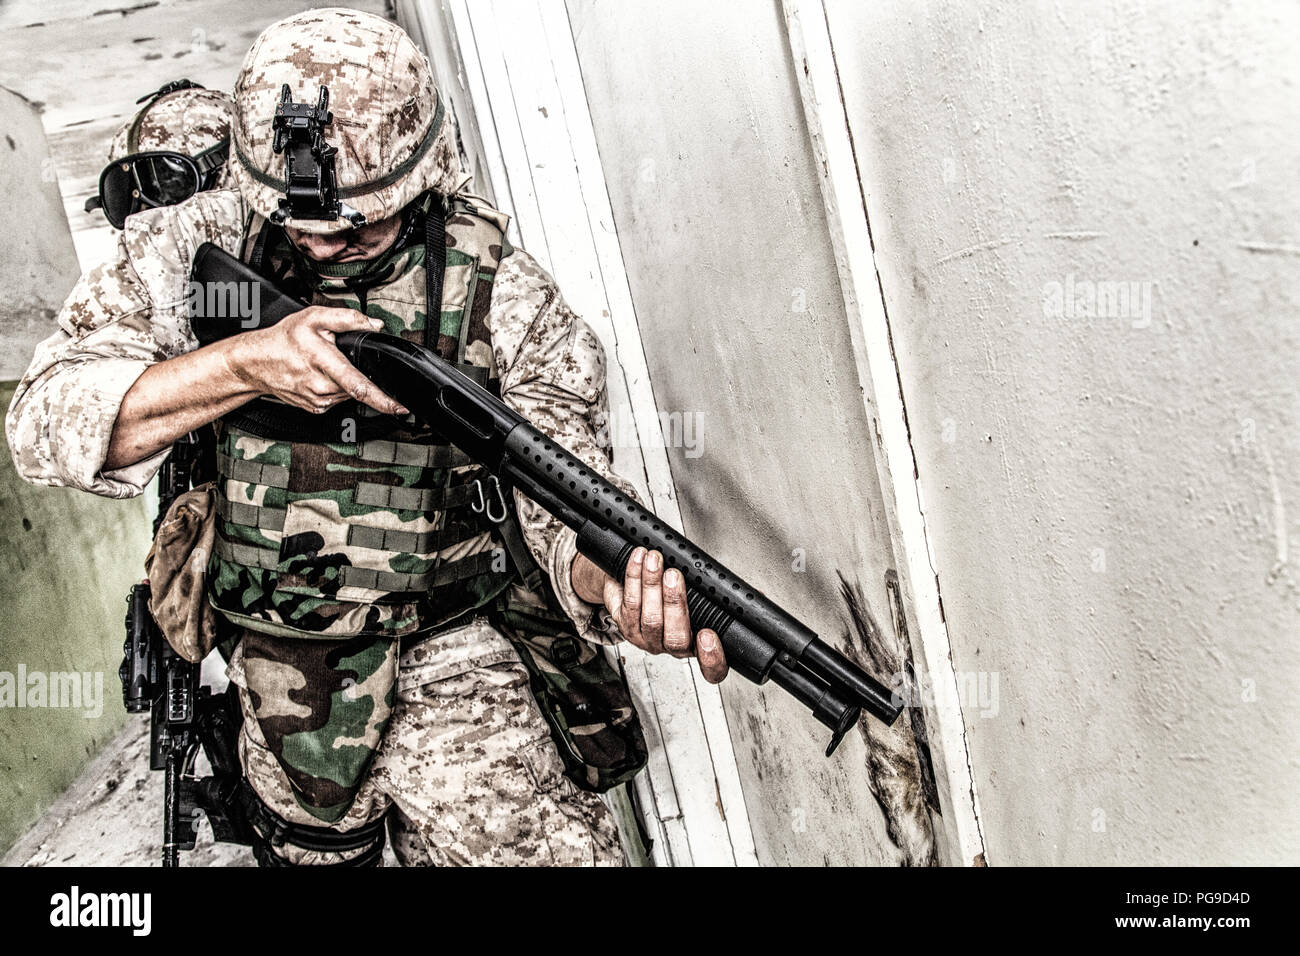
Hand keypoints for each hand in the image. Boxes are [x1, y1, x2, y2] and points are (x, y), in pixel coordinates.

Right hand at [227, 306, 407, 415]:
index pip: (357, 385)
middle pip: (356, 386)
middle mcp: (319, 385)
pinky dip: (337, 387)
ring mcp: (317, 400)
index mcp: (321, 361)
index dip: (382, 399)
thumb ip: (347, 318)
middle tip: (342, 361)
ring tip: (327, 365)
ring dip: (347, 380)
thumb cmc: (284, 339)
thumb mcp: (313, 317)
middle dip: (359, 374)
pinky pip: (337, 398)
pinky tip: (322, 376)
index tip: (399, 406)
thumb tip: (374, 325)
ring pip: (348, 393)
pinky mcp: (315, 408)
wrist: (255, 362)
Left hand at [572, 547, 728, 683]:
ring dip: (651, 585)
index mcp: (697, 644)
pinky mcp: (626, 627)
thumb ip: (709, 596)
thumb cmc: (669, 588)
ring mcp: (648, 639)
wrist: (630, 582)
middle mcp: (672, 646)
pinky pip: (630, 604)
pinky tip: (638, 561)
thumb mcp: (695, 592)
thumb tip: (724, 586)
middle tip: (673, 576)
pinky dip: (633, 578)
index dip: (712, 658)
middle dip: (674, 603)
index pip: (712, 667)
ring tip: (653, 561)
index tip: (708, 635)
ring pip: (651, 619)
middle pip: (677, 639)